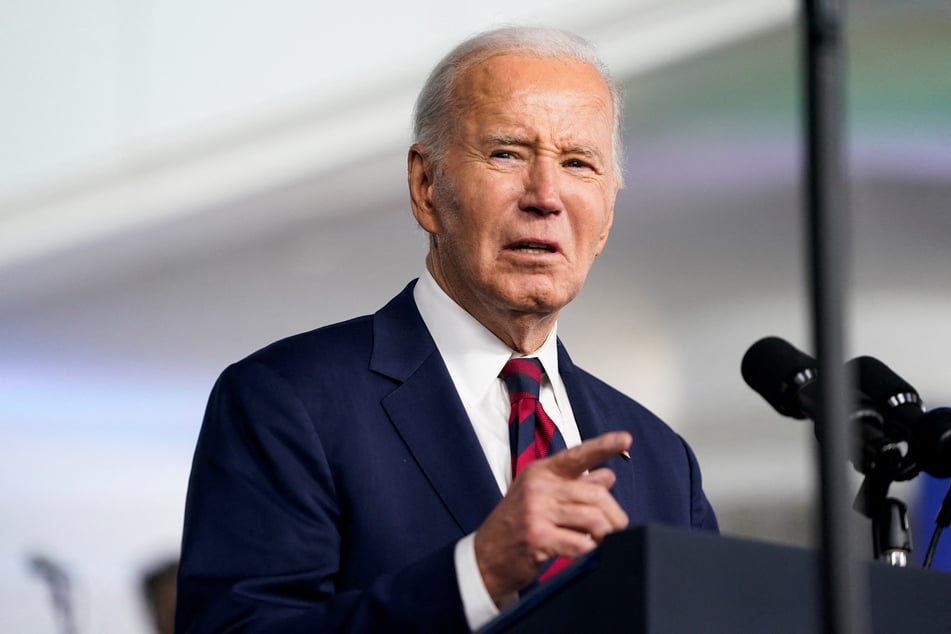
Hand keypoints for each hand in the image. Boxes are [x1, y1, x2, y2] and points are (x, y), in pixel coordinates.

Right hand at [473, 431, 631, 602]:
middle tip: (618, 527)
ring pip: (593, 519)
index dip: (604, 445)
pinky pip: (581, 543)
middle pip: (596, 494)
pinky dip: (590, 550)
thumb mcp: (540, 496)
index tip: (625, 439)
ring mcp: (535, 512)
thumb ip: (573, 485)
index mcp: (540, 472)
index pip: (577, 455)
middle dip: (614, 515)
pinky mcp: (537, 538)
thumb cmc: (515, 526)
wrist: (485, 558)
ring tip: (602, 541)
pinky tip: (584, 551)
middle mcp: (538, 487)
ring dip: (605, 535)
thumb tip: (607, 475)